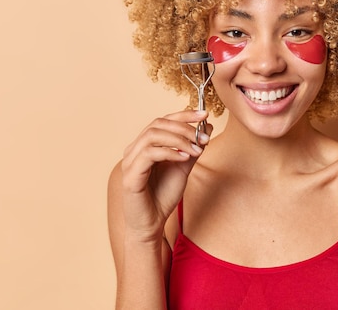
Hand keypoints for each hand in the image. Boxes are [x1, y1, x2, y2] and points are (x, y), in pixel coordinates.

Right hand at [120, 109, 210, 242]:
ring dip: (179, 139)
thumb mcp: (184, 167)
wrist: (152, 223)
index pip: (163, 120)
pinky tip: (185, 158)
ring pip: (153, 135)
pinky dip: (170, 152)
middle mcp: (134, 149)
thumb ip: (193, 148)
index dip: (184, 114)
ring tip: (196, 150)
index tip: (204, 114)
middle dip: (184, 127)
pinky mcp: (130, 175)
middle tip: (203, 138)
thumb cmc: (163, 196)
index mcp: (145, 144)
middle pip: (158, 123)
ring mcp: (130, 161)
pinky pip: (149, 154)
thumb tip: (207, 127)